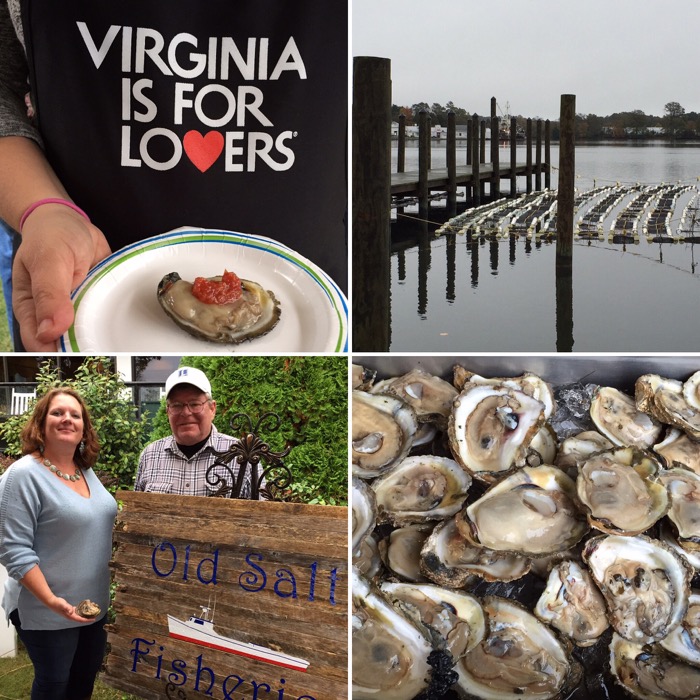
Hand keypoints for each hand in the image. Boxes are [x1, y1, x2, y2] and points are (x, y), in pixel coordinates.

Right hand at [12, 205, 111, 349]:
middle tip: (105, 352)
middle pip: (66, 345)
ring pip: (88, 335)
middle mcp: (53, 314)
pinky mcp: (95, 304)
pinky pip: (105, 319)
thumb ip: (49, 295)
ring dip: (101, 338)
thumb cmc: (51, 237)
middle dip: (83, 351)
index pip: (40, 343)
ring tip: (117, 341)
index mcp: (31, 309)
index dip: (58, 353)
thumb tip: (50, 331)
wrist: (70, 221)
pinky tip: (125, 327)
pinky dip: (113, 322)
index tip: (81, 357)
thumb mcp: (48, 261)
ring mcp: (76, 310)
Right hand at [48, 594, 94, 622]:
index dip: (87, 620)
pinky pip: (77, 611)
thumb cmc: (57, 604)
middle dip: (87, 618)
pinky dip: (82, 611)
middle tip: (95, 617)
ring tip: (91, 613)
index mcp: (70, 616)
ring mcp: (70, 613)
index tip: (93, 619)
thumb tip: (71, 611)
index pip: (80, 619)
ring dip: (85, 615)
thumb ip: (67, 608)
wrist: (52, 602)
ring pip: (79, 615)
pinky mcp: (70, 610)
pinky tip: (85, 609)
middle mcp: (70, 615)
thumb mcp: (62, 605)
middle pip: (81, 619)